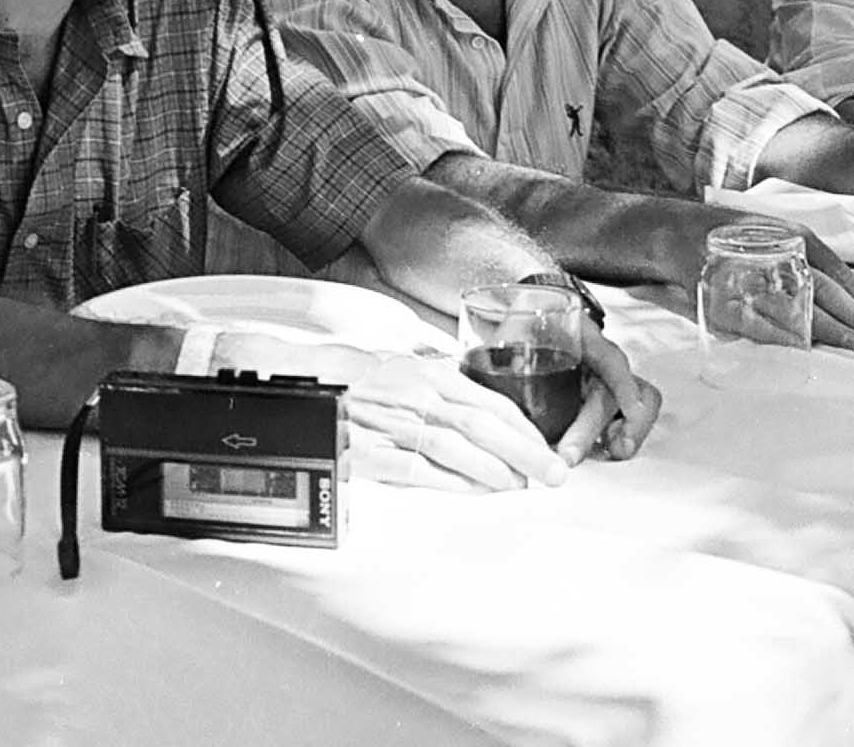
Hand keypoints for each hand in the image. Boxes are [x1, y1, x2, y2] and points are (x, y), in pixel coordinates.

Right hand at [225, 329, 659, 491]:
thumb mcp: (405, 360)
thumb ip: (444, 372)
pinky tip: (476, 493)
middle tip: (553, 476)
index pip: (490, 401)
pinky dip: (453, 485)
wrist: (301, 384)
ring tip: (518, 488)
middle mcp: (417, 396)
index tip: (550, 448)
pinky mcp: (372, 454)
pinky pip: (420, 473)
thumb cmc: (356, 375)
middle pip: (483, 426)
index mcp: (430, 372)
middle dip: (525, 454)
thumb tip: (480, 381)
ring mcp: (395, 426)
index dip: (525, 429)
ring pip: (457, 451)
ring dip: (494, 473)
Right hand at [691, 216, 853, 350]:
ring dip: (826, 327)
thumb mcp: (774, 239)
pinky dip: (779, 334)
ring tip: (852, 344)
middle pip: (822, 287)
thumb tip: (845, 300)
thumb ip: (805, 264)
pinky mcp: (723, 294)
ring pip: (794, 304)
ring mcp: (748, 273)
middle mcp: (773, 253)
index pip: (835, 270)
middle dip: (853, 315)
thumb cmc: (731, 238)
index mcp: (792, 237)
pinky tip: (801, 347)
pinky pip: (756, 318)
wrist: (673, 231)